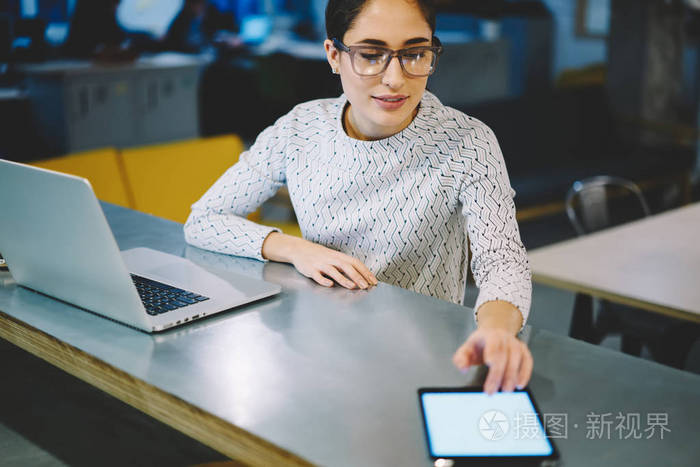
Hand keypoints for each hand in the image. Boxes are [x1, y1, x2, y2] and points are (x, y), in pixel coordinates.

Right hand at [262, 232, 377, 288]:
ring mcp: (321, 264)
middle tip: (366, 286)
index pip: (355, 263)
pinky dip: (324, 280)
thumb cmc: (320, 256)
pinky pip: (317, 275)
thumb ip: (346, 266)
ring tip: (352, 286)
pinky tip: (330, 285)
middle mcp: (331, 259)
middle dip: (357, 276)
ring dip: (343, 279)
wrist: (299, 249)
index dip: (365, 272)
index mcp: (339, 256)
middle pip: (346, 266)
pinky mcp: (310, 270)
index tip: (373, 281)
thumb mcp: (334, 257)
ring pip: (333, 271)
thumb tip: (362, 276)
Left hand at [452, 301, 531, 393]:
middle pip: (504, 355)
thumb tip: (462, 368)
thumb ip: (461, 358)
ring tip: (506, 390)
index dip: (492, 353)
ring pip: (517, 359)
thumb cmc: (480, 344)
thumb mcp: (467, 348)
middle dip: (498, 374)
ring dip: (512, 376)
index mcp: (490, 335)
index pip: (493, 343)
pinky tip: (520, 384)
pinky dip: (525, 373)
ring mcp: (516, 344)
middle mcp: (505, 338)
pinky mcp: (524, 351)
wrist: (494, 333)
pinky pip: (528, 362)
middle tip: (492, 390)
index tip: (489, 364)